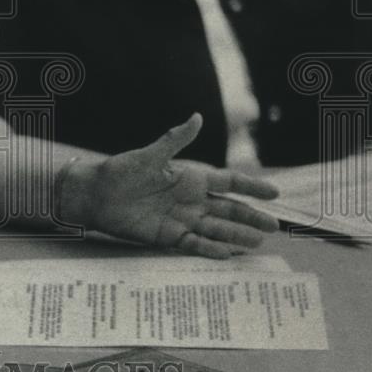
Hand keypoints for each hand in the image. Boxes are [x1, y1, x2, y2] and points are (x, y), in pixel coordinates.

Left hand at [61, 113, 279, 258]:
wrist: (96, 195)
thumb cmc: (120, 171)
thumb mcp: (150, 155)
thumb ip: (176, 139)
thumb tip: (197, 117)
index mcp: (189, 177)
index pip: (228, 181)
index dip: (251, 187)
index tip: (274, 193)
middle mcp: (190, 199)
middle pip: (228, 209)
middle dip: (251, 217)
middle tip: (275, 227)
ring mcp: (181, 219)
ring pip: (216, 229)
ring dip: (236, 235)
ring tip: (258, 243)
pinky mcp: (167, 236)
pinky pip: (193, 244)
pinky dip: (210, 249)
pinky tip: (228, 254)